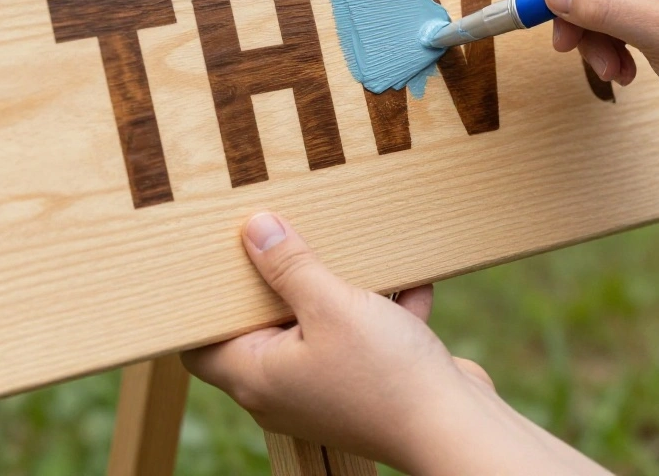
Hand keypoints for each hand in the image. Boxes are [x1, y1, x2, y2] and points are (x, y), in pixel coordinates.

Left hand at [182, 213, 612, 474]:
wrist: (458, 429)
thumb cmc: (386, 376)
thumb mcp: (332, 304)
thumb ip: (290, 265)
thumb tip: (254, 228)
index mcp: (258, 377)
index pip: (200, 348)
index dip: (203, 307)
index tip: (215, 262)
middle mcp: (285, 390)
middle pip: (261, 328)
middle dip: (277, 282)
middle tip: (280, 237)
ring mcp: (327, 389)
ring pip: (318, 328)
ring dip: (335, 291)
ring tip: (346, 250)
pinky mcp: (368, 384)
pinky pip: (363, 338)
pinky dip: (380, 311)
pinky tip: (405, 279)